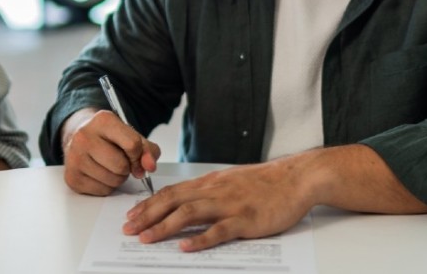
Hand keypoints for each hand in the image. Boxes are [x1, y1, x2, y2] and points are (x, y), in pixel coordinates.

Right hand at [61, 108, 160, 195]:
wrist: (80, 137)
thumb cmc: (108, 138)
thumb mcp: (131, 136)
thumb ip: (147, 150)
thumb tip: (149, 167)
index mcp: (103, 121)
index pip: (132, 145)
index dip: (139, 155)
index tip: (135, 155)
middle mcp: (84, 137)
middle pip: (121, 166)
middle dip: (126, 168)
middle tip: (120, 161)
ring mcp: (74, 157)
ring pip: (113, 180)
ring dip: (117, 178)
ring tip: (109, 167)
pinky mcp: (71, 177)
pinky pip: (102, 191)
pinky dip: (106, 186)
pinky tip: (99, 174)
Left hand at [121, 160, 314, 251]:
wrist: (297, 178)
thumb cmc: (266, 183)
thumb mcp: (232, 181)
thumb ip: (210, 191)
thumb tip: (187, 202)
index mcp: (211, 183)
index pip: (172, 192)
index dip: (149, 204)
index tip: (132, 216)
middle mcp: (215, 191)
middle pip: (174, 201)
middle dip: (148, 215)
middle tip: (128, 229)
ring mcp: (230, 205)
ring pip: (190, 213)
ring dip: (165, 226)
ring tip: (147, 239)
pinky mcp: (246, 219)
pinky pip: (220, 230)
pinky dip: (200, 239)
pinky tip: (186, 247)